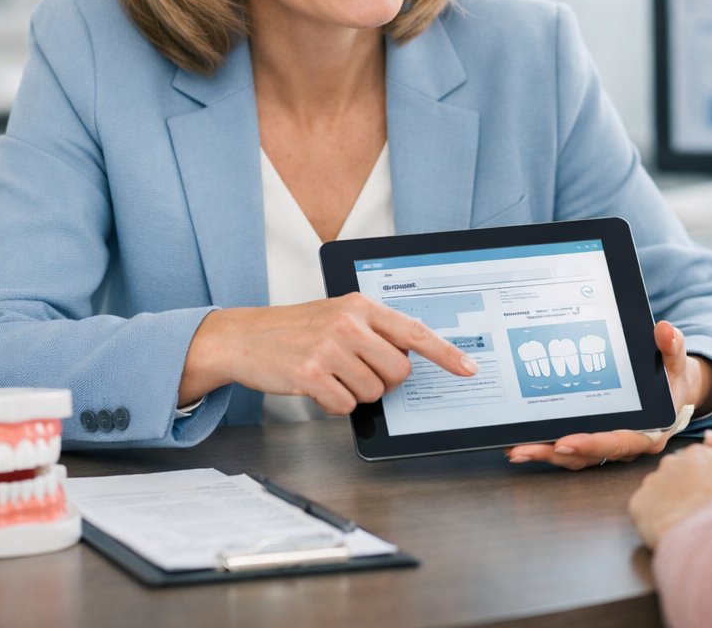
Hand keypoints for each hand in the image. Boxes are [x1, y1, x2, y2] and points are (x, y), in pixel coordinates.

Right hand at [179, 294, 476, 413]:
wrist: (244, 337)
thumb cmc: (296, 329)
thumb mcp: (338, 315)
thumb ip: (373, 331)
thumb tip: (409, 358)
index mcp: (360, 306)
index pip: (414, 331)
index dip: (446, 353)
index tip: (468, 368)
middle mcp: (348, 324)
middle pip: (398, 371)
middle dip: (384, 381)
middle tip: (356, 370)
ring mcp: (329, 348)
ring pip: (374, 392)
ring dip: (355, 393)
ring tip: (331, 374)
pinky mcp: (311, 373)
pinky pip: (346, 405)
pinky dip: (334, 403)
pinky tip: (316, 385)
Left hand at [504, 321, 711, 469]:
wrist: (670, 388)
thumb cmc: (670, 378)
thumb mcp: (675, 361)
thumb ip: (672, 347)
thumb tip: (665, 330)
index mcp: (648, 431)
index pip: (618, 442)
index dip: (592, 444)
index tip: (566, 442)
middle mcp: (625, 444)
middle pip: (589, 455)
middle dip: (555, 453)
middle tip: (525, 449)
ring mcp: (607, 444)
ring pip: (575, 456)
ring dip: (545, 452)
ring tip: (516, 449)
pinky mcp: (592, 438)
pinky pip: (568, 447)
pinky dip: (546, 445)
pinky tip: (520, 440)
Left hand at [628, 444, 711, 548]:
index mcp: (698, 453)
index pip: (697, 464)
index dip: (705, 483)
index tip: (711, 499)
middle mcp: (671, 462)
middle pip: (675, 476)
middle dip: (684, 491)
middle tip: (697, 512)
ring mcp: (652, 482)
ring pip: (658, 493)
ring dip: (667, 505)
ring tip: (683, 524)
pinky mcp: (638, 505)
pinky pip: (643, 512)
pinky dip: (652, 521)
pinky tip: (669, 531)